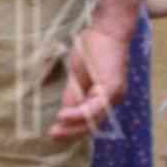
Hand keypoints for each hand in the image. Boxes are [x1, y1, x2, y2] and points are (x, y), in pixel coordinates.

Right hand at [49, 22, 129, 142]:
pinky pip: (93, 108)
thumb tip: (65, 112)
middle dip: (70, 133)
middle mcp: (113, 100)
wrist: (107, 30)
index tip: (54, 133)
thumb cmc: (93, 48)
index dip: (72, 129)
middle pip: (91, 125)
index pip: (89, 120)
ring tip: (55, 131)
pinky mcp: (112, 89)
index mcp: (105, 97)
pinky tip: (62, 116)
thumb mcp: (78, 76)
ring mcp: (114, 96)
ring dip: (72, 127)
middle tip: (51, 136)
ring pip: (92, 119)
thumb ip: (73, 95)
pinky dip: (78, 114)